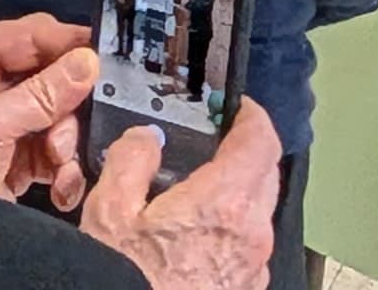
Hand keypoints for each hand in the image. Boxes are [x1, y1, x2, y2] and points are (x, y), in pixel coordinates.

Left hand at [0, 14, 95, 202]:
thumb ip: (42, 94)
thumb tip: (86, 63)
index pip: (23, 34)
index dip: (65, 43)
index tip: (102, 55)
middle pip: (46, 76)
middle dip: (65, 108)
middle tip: (69, 128)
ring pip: (57, 114)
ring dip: (64, 142)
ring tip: (57, 162)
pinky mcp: (13, 150)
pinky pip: (53, 147)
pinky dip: (63, 167)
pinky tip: (59, 184)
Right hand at [79, 101, 282, 289]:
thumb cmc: (127, 278)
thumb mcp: (110, 210)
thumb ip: (130, 161)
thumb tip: (144, 139)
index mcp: (222, 202)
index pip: (261, 141)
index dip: (252, 115)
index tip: (237, 106)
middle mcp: (250, 232)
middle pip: (268, 172)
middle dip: (248, 148)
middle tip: (218, 137)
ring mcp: (254, 265)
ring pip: (261, 209)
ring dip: (242, 189)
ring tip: (201, 186)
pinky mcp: (247, 287)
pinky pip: (250, 242)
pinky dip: (234, 224)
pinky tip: (199, 230)